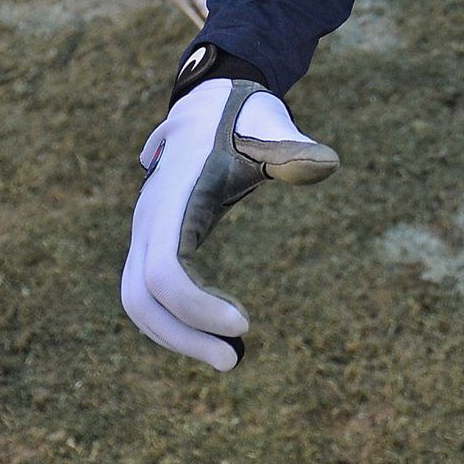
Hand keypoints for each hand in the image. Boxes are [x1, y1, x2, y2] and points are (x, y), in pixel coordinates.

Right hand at [121, 77, 336, 370]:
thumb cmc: (245, 118)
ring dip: (176, 335)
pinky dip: (173, 319)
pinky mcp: (152, 240)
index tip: (245, 323)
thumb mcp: (269, 127)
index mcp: (173, 196)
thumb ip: (293, 148)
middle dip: (182, 336)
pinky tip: (215, 329)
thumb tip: (326, 161)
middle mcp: (149, 218)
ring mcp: (145, 230)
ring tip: (229, 357)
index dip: (196, 306)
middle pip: (141, 297)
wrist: (212, 103)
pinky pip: (146, 291)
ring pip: (137, 300)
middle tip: (233, 361)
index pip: (165, 270)